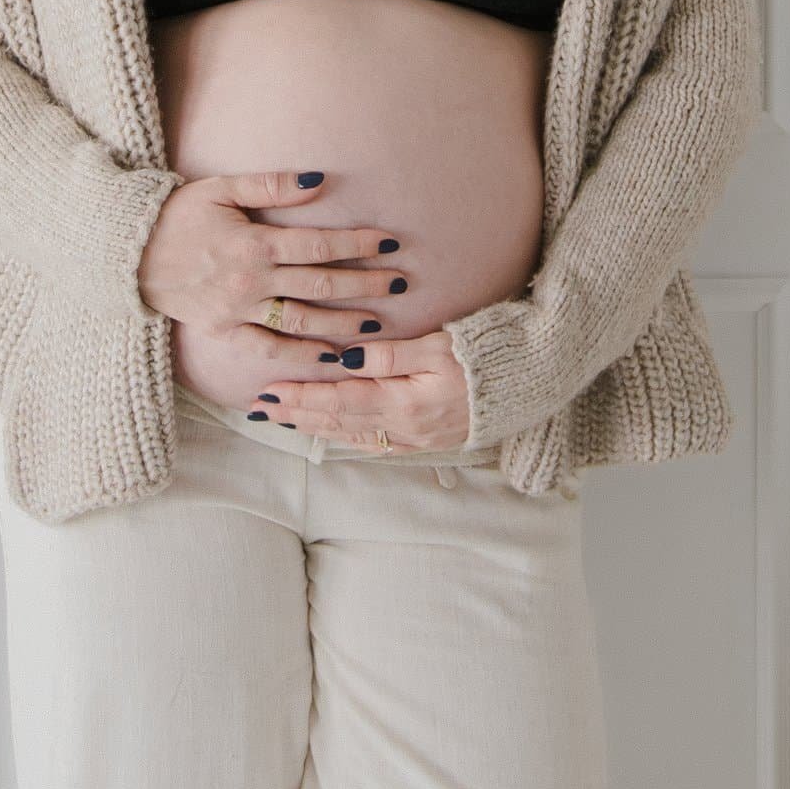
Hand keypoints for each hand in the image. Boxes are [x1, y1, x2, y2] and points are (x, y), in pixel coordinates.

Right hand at [136, 168, 407, 342]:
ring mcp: (239, 311)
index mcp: (254, 243)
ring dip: (344, 324)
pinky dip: (302, 357)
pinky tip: (331, 357)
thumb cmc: (176, 215)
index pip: (318, 245)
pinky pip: (270, 350)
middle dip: (364, 284)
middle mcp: (251, 281)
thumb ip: (272, 185)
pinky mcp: (225, 332)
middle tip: (400, 284)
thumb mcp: (220, 189)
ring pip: (303, 322)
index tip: (389, 242)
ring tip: (378, 324)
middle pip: (320, 285)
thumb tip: (320, 179)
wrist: (128, 254)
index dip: (357, 242)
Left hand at [250, 327, 473, 452]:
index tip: (269, 392)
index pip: (338, 401)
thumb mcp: (438, 346)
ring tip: (283, 420)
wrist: (529, 382)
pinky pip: (373, 443)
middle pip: (338, 422)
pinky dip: (344, 436)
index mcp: (405, 404)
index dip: (300, 398)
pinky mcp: (425, 440)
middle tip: (260, 409)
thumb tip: (343, 360)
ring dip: (314, 427)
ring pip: (351, 435)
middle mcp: (405, 428)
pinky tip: (329, 431)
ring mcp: (415, 438)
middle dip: (297, 415)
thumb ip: (389, 355)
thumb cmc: (486, 356)